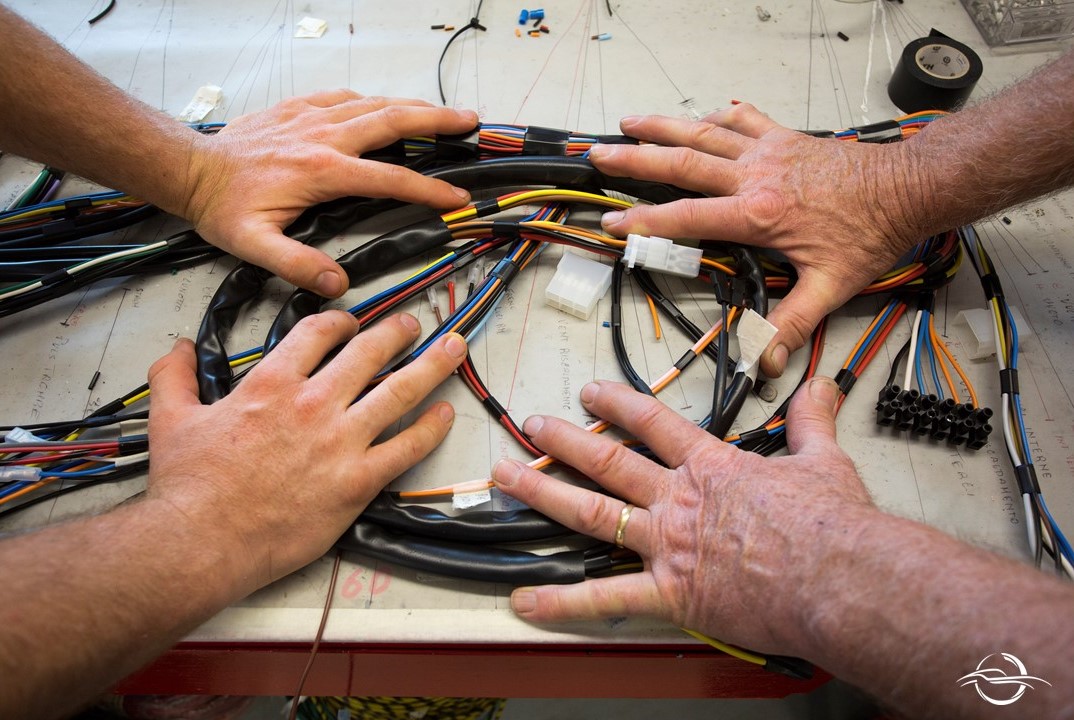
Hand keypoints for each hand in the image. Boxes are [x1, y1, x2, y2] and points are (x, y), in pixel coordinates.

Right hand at [145, 311, 466, 592]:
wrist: (200, 541)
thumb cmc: (188, 485)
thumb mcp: (171, 419)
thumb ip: (174, 377)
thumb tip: (177, 348)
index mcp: (273, 383)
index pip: (319, 332)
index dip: (341, 321)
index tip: (352, 323)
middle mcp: (314, 403)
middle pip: (370, 351)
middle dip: (397, 331)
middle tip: (413, 324)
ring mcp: (341, 441)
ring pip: (401, 390)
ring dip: (432, 364)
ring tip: (453, 348)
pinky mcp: (358, 481)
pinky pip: (408, 446)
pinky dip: (433, 428)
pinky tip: (448, 414)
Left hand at [183, 91, 477, 296]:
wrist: (189, 168)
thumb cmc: (223, 208)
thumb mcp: (254, 246)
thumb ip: (297, 265)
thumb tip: (337, 285)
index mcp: (322, 171)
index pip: (390, 179)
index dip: (429, 189)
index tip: (457, 198)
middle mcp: (324, 137)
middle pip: (393, 121)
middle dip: (437, 121)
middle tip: (470, 122)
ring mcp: (311, 118)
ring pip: (374, 103)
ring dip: (412, 106)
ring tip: (442, 111)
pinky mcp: (297, 109)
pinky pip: (344, 98)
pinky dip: (372, 100)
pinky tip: (383, 106)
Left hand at [491, 377, 873, 655]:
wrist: (839, 575)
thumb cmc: (833, 525)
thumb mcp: (824, 460)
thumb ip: (813, 420)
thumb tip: (821, 386)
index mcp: (711, 467)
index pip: (654, 423)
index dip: (618, 403)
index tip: (591, 391)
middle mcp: (678, 500)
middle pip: (608, 461)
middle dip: (564, 441)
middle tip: (531, 426)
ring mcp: (668, 544)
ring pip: (592, 512)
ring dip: (543, 493)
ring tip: (505, 478)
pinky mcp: (671, 593)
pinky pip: (607, 599)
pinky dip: (563, 603)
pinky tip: (525, 601)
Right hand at [588, 105, 925, 376]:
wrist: (911, 186)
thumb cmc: (873, 231)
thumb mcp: (832, 285)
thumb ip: (793, 324)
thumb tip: (764, 362)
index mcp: (759, 213)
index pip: (687, 217)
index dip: (645, 222)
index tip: (613, 223)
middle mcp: (755, 174)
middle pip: (682, 161)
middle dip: (635, 159)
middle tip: (600, 155)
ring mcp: (769, 150)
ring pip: (704, 131)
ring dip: (663, 126)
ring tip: (628, 122)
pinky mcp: (786, 137)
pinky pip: (743, 118)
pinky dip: (717, 115)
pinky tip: (702, 114)